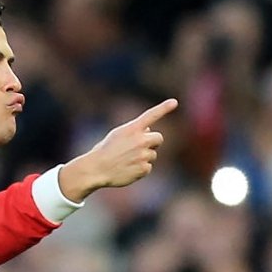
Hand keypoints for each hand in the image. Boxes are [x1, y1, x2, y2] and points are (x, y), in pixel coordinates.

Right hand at [59, 98, 177, 201]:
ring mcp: (143, 155)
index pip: (151, 115)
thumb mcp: (117, 135)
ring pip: (152, 154)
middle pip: (158, 138)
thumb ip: (134, 131)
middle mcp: (140, 140)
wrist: (97, 169)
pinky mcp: (144, 168)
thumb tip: (148, 132)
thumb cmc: (104, 151)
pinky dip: (139, 169)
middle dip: (152, 142)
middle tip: (139, 148)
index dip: (164, 108)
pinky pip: (148, 167)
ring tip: (127, 160)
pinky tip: (127, 169)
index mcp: (132, 129)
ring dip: (144, 157)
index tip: (174, 102)